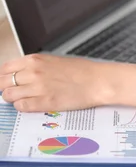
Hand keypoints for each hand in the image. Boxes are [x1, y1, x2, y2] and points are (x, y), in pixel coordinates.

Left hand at [0, 53, 115, 112]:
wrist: (97, 81)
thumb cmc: (80, 71)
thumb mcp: (54, 61)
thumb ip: (35, 67)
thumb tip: (19, 75)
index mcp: (35, 59)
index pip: (5, 68)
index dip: (3, 77)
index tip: (5, 81)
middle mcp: (33, 72)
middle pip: (3, 82)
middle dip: (5, 88)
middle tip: (12, 91)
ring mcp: (38, 88)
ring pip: (9, 96)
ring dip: (13, 98)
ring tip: (23, 98)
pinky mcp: (44, 103)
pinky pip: (21, 107)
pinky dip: (22, 107)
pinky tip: (30, 104)